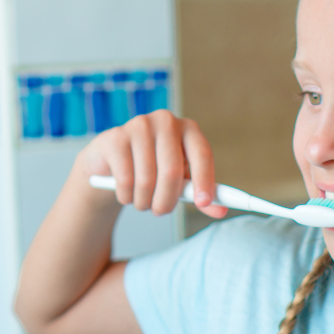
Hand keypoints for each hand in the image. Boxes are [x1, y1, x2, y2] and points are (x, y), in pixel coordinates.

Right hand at [77, 110, 228, 218]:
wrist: (113, 163)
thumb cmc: (154, 170)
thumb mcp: (181, 182)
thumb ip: (200, 195)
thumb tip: (220, 211)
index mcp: (188, 129)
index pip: (202, 153)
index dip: (204, 180)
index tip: (203, 203)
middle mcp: (165, 121)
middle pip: (172, 171)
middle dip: (167, 200)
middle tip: (161, 211)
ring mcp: (139, 126)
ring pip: (146, 180)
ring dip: (144, 202)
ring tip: (142, 201)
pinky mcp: (115, 137)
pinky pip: (125, 180)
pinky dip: (126, 197)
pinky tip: (125, 193)